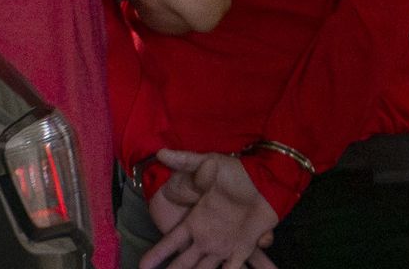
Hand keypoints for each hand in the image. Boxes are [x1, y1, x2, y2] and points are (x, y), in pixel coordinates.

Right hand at [140, 150, 277, 268]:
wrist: (266, 178)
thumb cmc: (236, 171)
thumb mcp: (208, 162)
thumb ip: (185, 160)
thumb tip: (161, 151)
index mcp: (195, 221)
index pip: (171, 242)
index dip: (157, 254)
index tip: (142, 266)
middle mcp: (206, 236)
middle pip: (185, 262)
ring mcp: (224, 244)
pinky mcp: (243, 247)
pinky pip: (235, 267)